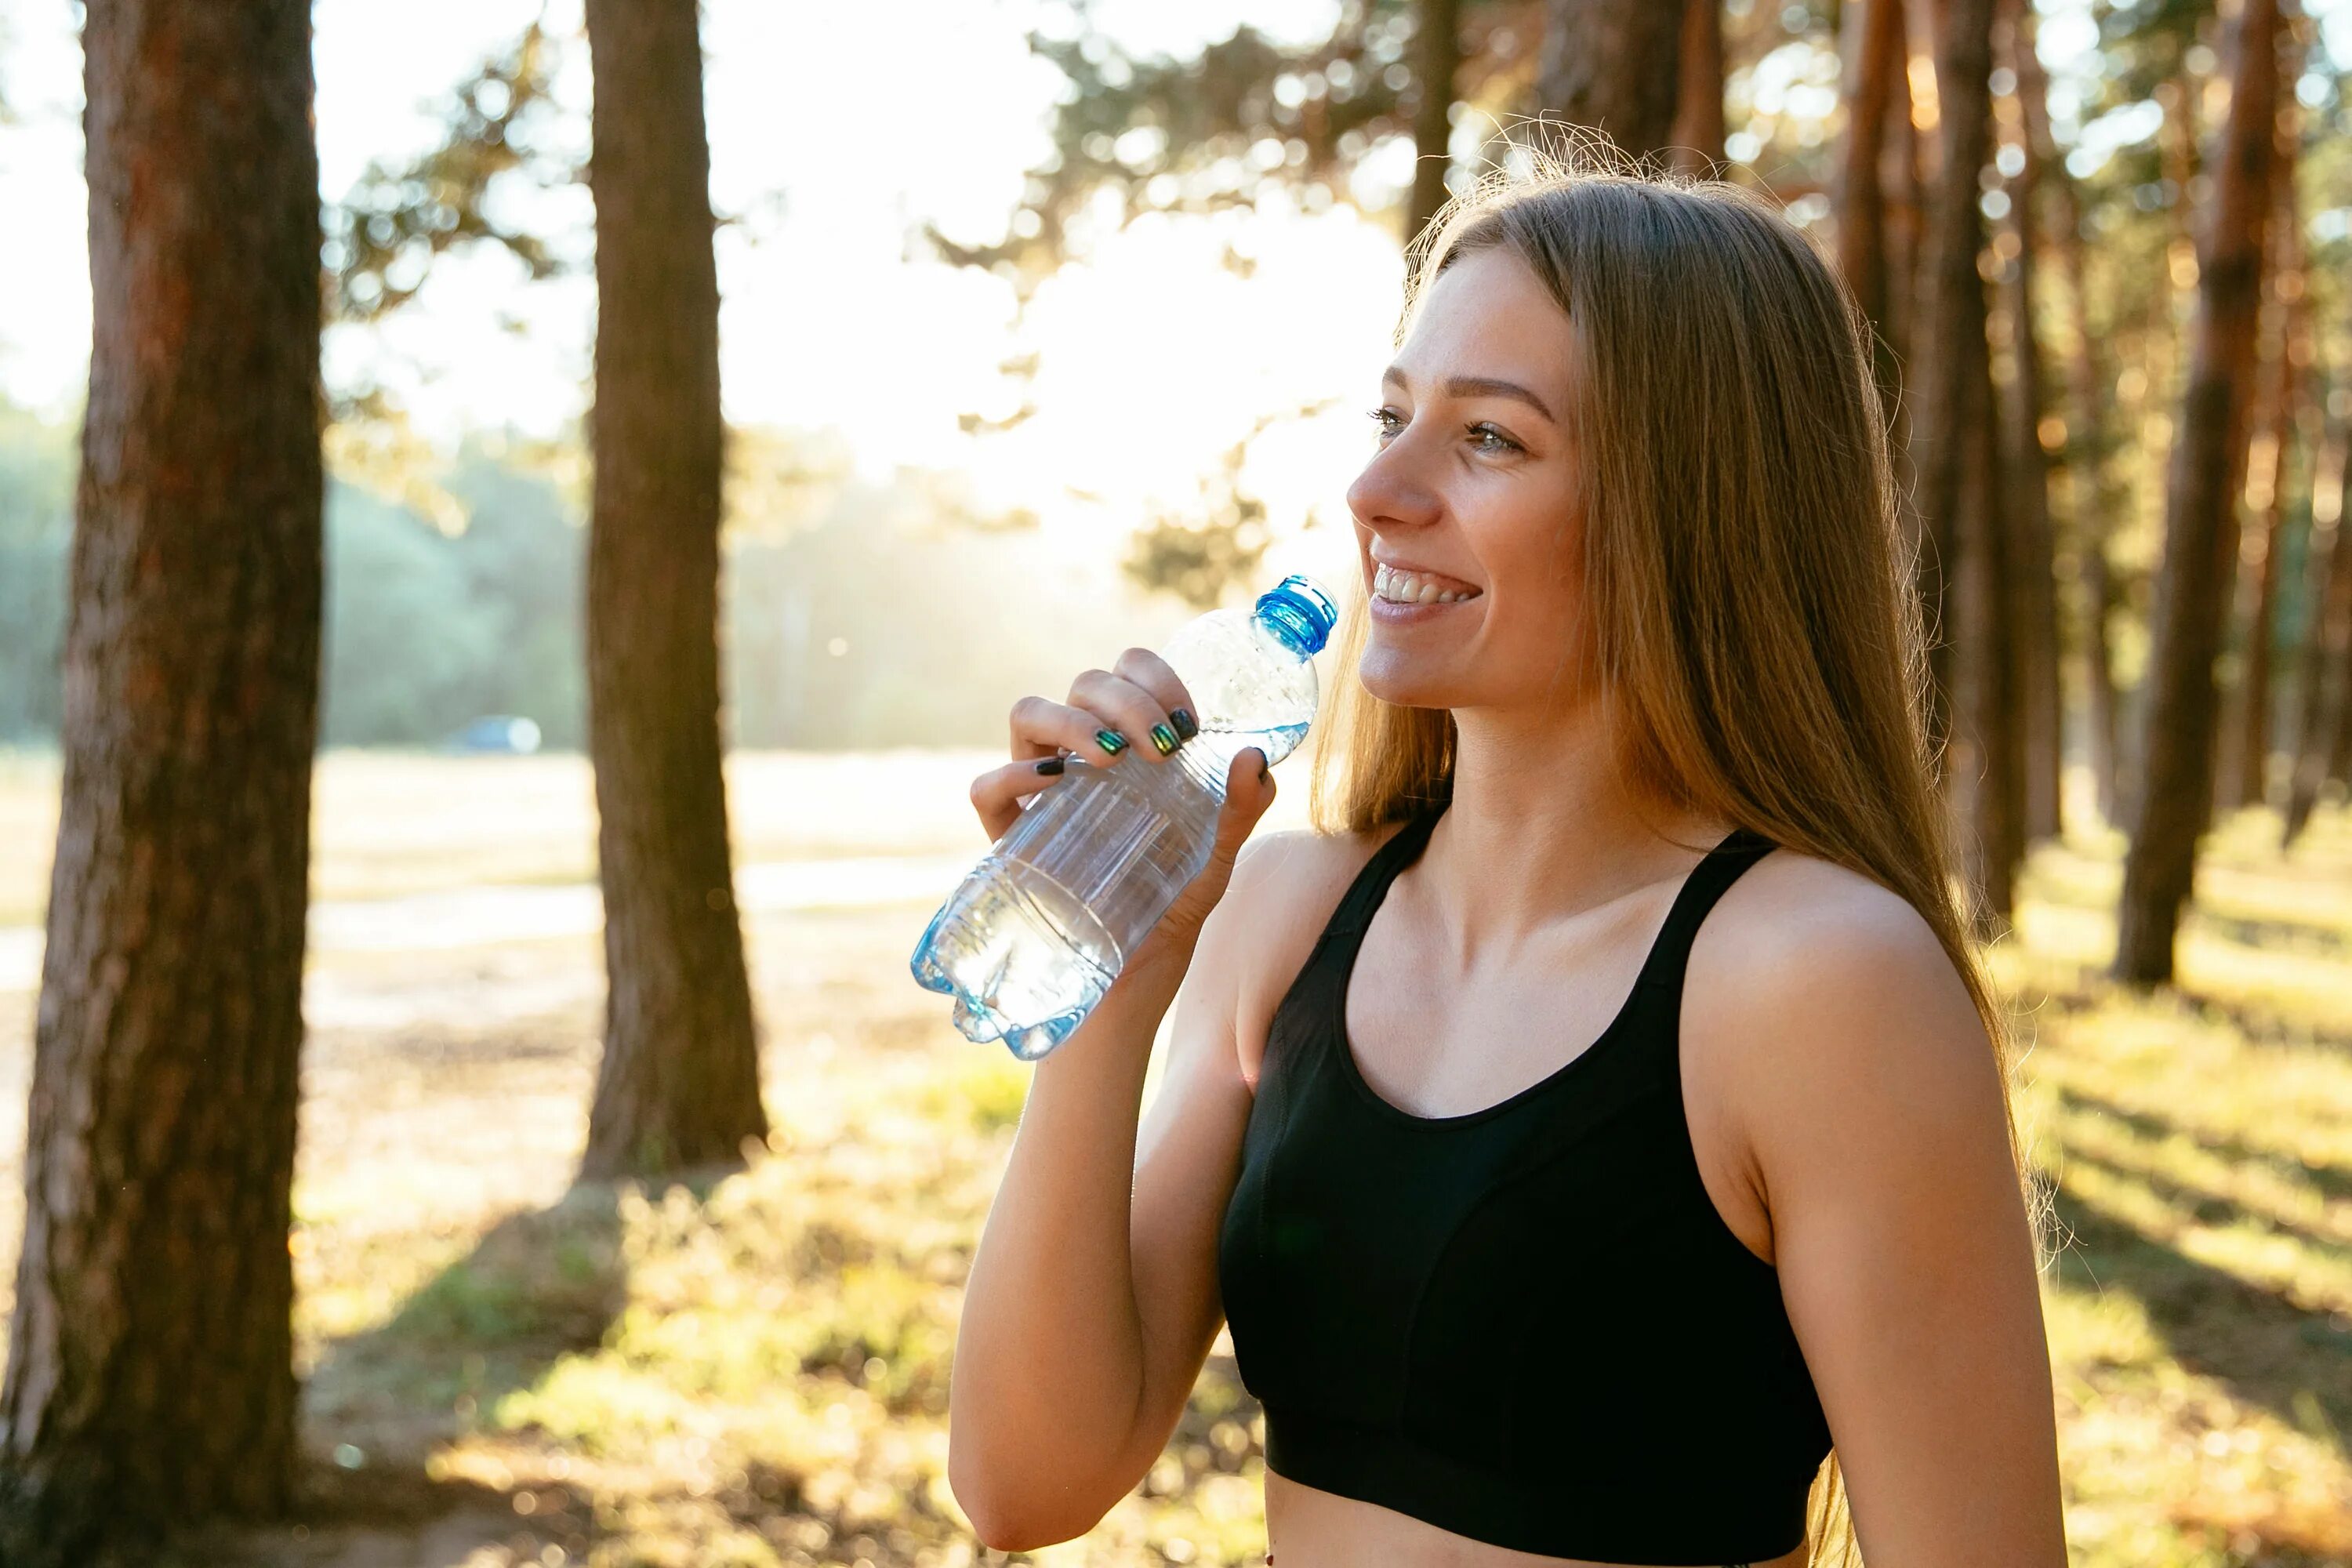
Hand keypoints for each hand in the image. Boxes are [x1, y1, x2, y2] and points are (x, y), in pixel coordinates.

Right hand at [967, 647, 1279, 961]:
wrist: (1138, 967)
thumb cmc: (1174, 899)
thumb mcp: (1217, 854)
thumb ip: (1242, 807)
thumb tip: (1255, 757)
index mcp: (1129, 740)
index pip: (1128, 672)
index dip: (1154, 677)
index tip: (1188, 722)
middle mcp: (1081, 752)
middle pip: (1085, 684)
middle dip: (1127, 701)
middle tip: (1163, 749)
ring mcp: (1039, 789)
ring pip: (1029, 713)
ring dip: (1073, 721)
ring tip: (1113, 759)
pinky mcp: (1008, 834)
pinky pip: (989, 787)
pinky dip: (1013, 775)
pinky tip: (1053, 784)